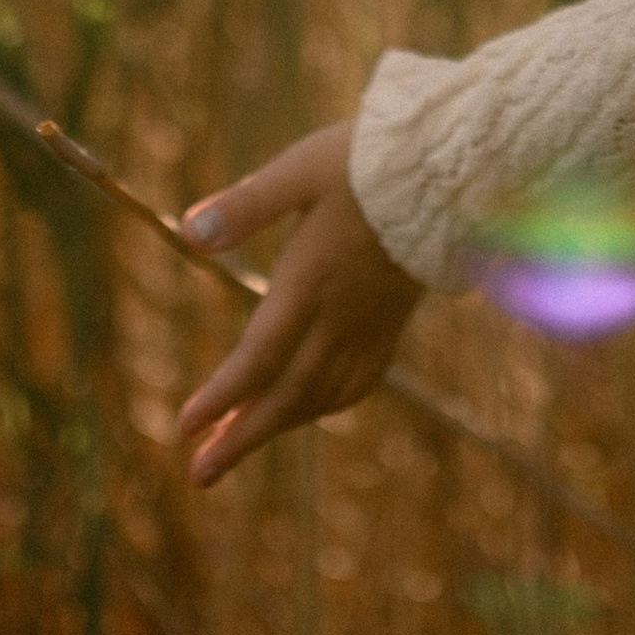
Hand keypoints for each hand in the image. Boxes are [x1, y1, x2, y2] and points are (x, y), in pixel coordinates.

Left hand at [173, 123, 422, 486]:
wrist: (451, 167)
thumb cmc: (369, 160)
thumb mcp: (301, 170)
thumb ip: (247, 205)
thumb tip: (188, 233)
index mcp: (311, 282)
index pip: (260, 356)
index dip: (222, 396)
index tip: (183, 427)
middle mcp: (341, 316)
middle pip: (287, 393)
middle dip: (242, 436)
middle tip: (200, 475)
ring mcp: (371, 324)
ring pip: (321, 395)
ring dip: (278, 425)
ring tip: (236, 444)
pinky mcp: (393, 320)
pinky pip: (358, 382)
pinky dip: (326, 405)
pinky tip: (310, 407)